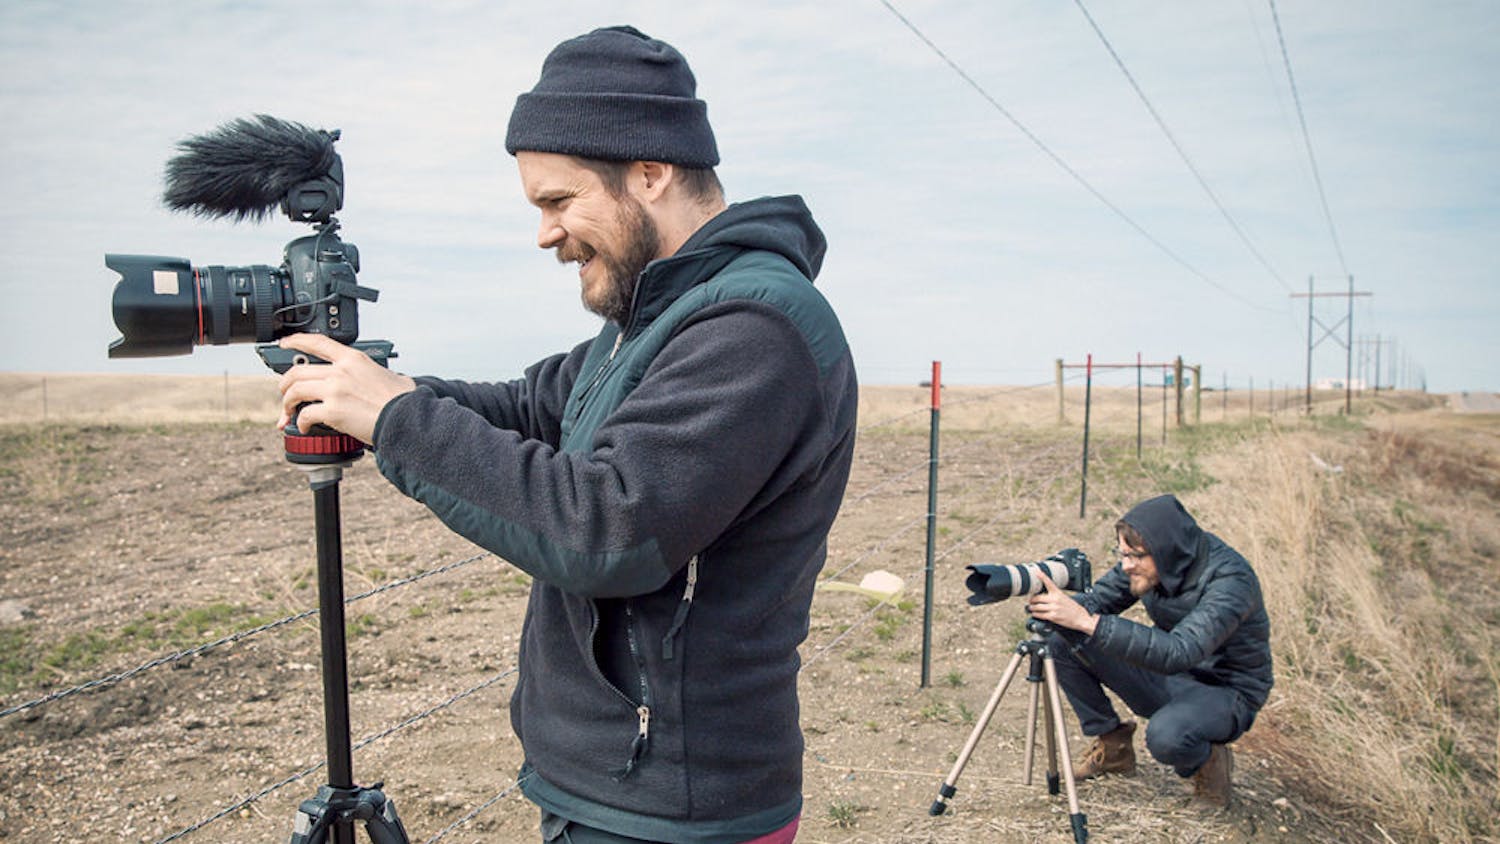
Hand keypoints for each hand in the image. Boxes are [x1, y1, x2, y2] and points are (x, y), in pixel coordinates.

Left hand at [276, 333, 415, 443]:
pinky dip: (301, 423)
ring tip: (289, 413)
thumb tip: (382, 378)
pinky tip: (306, 427)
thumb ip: (376, 372)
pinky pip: (305, 415)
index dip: (296, 340)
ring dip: (287, 403)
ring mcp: (335, 390)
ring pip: (294, 391)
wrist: (406, 418)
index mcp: (353, 359)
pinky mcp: (333, 411)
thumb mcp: (390, 374)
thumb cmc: (403, 400)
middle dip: (285, 383)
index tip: (285, 343)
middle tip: (285, 393)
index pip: (317, 342)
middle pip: (297, 371)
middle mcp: (340, 371)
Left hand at [1026, 571, 1097, 634]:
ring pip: (1037, 607)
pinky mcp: (1053, 616)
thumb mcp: (1064, 597)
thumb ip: (1054, 595)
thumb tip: (1043, 596)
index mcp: (1058, 593)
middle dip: (1032, 599)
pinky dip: (1035, 614)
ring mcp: (1054, 608)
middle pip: (1037, 598)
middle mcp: (1055, 600)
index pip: (1049, 583)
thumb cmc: (1072, 608)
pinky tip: (1034, 613)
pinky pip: (1040, 614)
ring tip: (1031, 607)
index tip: (1037, 572)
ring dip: (1032, 607)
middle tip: (1030, 600)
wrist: (1080, 617)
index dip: (1042, 576)